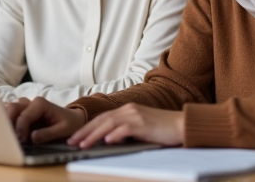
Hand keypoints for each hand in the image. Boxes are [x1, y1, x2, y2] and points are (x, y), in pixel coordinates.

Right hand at [5, 97, 85, 143]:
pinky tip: (5, 128)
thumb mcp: (63, 130)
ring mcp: (26, 106)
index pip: (24, 116)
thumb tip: (32, 137)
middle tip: (10, 138)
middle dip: (8, 122)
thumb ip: (48, 133)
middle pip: (13, 108)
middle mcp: (31, 102)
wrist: (73, 120)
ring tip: (6, 134)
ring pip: (10, 108)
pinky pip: (12, 112)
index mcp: (41, 104)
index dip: (20, 128)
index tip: (21, 141)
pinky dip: (7, 118)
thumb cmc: (70, 124)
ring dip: (6, 120)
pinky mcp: (24, 112)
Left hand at [68, 103, 183, 148]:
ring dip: (94, 134)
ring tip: (83, 144)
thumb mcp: (139, 127)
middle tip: (72, 142)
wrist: (182, 125)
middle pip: (101, 119)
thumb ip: (125, 130)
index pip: (102, 118)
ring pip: (109, 124)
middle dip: (85, 131)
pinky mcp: (144, 124)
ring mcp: (136, 115)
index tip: (75, 137)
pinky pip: (126, 128)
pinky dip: (115, 134)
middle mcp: (129, 109)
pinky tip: (107, 141)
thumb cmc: (162, 129)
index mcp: (127, 109)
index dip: (87, 127)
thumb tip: (109, 139)